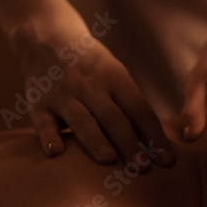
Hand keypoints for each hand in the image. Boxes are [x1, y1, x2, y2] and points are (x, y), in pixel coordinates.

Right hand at [10, 15, 175, 167]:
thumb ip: (133, 108)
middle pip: (113, 117)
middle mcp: (90, 87)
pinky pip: (43, 122)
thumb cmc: (93, 69)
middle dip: (129, 143)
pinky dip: (48, 137)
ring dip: (95, 140)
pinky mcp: (39, 104)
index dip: (154, 136)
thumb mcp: (117, 77)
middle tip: (143, 168)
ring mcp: (63, 95)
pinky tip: (56, 153)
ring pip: (81, 119)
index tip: (167, 161)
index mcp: (116, 80)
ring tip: (108, 160)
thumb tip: (161, 147)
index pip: (140, 110)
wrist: (47, 38)